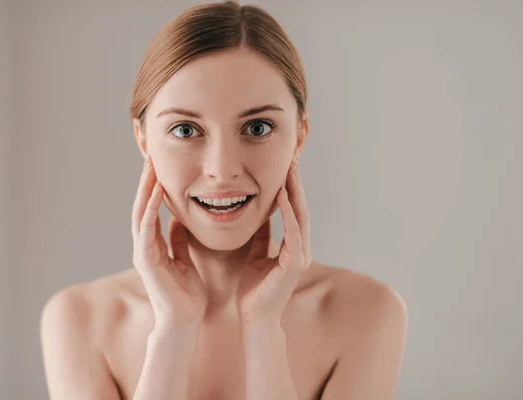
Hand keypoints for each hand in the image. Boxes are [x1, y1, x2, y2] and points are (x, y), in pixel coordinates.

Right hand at [132, 157, 206, 326]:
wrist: (184, 321)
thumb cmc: (186, 294)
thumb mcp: (185, 259)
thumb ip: (179, 240)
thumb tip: (179, 221)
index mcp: (155, 245)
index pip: (151, 209)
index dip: (154, 187)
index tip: (160, 166)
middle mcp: (145, 245)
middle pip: (142, 206)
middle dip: (146, 182)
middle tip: (150, 156)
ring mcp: (143, 252)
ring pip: (140, 213)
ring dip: (145, 189)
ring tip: (150, 167)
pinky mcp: (146, 259)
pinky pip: (147, 229)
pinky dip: (151, 209)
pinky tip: (157, 191)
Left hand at [239, 157, 312, 323]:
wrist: (254, 317)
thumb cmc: (253, 289)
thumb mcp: (256, 254)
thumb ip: (261, 236)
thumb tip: (258, 216)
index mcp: (293, 246)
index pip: (294, 209)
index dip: (290, 187)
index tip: (286, 166)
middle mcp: (301, 248)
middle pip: (301, 208)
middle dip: (296, 183)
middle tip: (293, 158)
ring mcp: (300, 255)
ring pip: (300, 215)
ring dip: (295, 191)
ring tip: (290, 169)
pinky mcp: (293, 263)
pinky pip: (293, 232)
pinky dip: (288, 212)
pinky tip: (282, 195)